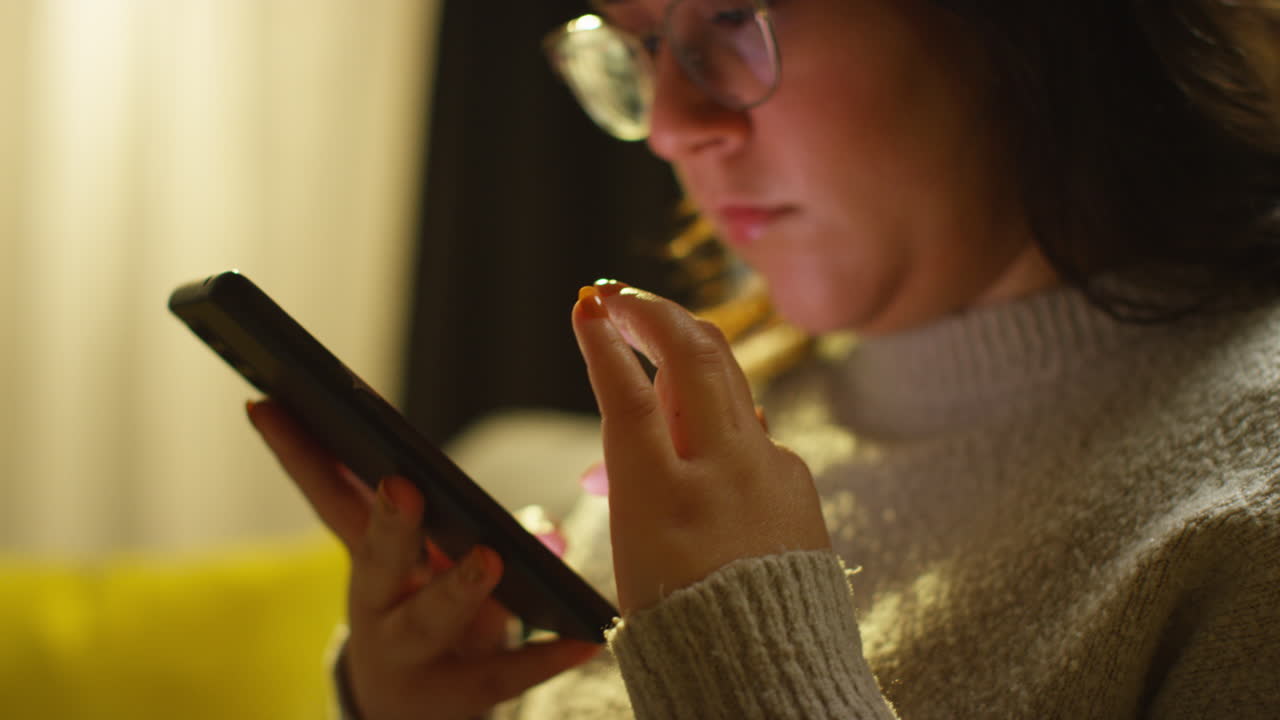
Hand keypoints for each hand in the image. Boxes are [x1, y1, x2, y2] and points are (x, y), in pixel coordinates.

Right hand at [247, 401, 598, 719]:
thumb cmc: (426, 619)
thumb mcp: (424, 570)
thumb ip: (455, 530)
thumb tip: (523, 522)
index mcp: (370, 560)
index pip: (329, 497)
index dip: (299, 454)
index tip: (266, 403)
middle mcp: (378, 608)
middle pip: (378, 561)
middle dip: (389, 524)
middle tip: (401, 485)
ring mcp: (412, 656)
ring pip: (428, 621)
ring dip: (456, 587)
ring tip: (488, 559)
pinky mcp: (457, 695)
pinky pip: (505, 674)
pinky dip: (545, 657)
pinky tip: (584, 638)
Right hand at [571, 282, 830, 614]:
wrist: (765, 671)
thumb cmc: (682, 621)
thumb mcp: (635, 545)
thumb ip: (641, 466)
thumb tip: (650, 403)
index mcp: (663, 497)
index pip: (628, 393)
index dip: (603, 341)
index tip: (587, 305)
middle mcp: (722, 471)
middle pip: (690, 356)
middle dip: (650, 311)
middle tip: (618, 296)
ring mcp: (768, 471)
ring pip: (727, 377)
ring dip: (685, 345)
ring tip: (653, 331)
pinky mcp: (797, 482)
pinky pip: (753, 427)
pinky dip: (718, 415)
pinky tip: (699, 428)